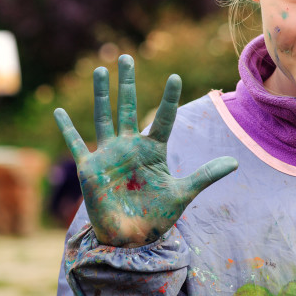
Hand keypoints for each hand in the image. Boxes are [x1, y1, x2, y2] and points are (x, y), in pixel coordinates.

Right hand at [54, 55, 237, 246]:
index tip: (175, 77)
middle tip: (126, 57)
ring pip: (103, 117)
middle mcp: (130, 146)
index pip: (163, 118)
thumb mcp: (184, 193)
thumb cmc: (157, 215)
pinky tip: (59, 110)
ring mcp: (108, 155)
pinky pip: (76, 144)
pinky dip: (67, 129)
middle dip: (127, 83)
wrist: (132, 238)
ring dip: (101, 94)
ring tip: (101, 69)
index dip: (169, 99)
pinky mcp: (89, 169)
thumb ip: (206, 175)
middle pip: (128, 107)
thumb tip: (236, 162)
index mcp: (153, 150)